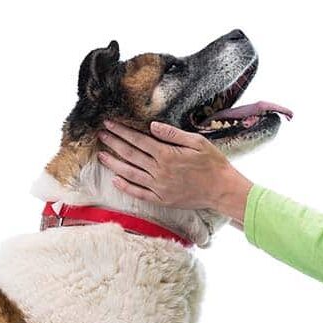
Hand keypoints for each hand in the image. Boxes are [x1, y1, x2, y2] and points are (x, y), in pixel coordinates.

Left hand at [96, 120, 252, 223]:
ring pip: (130, 174)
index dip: (122, 131)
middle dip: (114, 143)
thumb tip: (152, 125)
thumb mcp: (196, 142)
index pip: (138, 140)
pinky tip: (115, 180)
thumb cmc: (212, 163)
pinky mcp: (162, 199)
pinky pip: (139, 193)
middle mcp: (159, 171)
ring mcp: (159, 187)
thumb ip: (172, 134)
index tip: (109, 123)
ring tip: (101, 155)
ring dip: (114, 164)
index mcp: (167, 155)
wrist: (222, 190)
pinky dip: (126, 187)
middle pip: (130, 155)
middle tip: (100, 135)